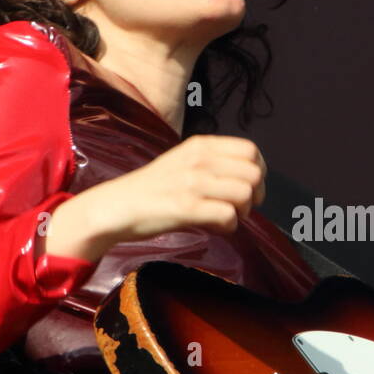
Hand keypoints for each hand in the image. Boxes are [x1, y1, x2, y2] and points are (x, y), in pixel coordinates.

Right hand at [46, 134, 266, 261]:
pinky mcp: (185, 207)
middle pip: (254, 173)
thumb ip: (213, 164)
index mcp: (200, 146)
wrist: (116, 207)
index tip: (249, 188)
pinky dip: (228, 227)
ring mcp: (192, 182)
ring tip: (225, 218)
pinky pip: (227, 216)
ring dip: (242, 212)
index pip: (250, 150)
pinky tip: (214, 228)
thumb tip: (247, 180)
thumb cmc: (152, 189)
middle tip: (240, 208)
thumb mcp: (183, 162)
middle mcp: (199, 159)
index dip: (258, 172)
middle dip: (255, 195)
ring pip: (245, 194)